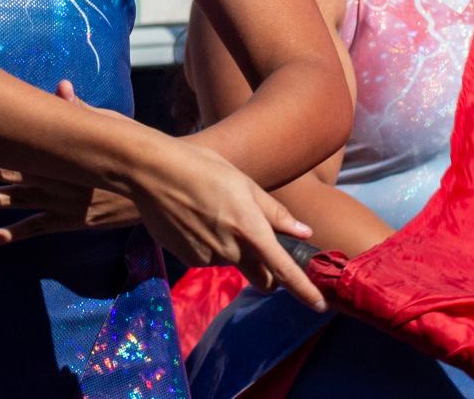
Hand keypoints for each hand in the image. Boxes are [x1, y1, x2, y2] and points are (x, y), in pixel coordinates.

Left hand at [0, 83, 139, 245]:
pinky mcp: (70, 221)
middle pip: (4, 172)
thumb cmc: (128, 149)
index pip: (11, 145)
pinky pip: (36, 228)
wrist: (153, 184)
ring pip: (13, 201)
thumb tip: (61, 87)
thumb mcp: (105, 125)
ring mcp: (59, 200)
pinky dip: (12, 234)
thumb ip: (78, 110)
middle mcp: (52, 174)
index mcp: (56, 149)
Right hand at [122, 121, 324, 310]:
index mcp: (250, 229)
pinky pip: (209, 259)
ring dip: (232, 250)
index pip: (284, 269)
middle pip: (261, 278)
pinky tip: (196, 220)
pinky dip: (209, 246)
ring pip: (232, 263)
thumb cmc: (203, 168)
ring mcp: (207, 257)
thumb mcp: (244, 183)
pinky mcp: (188, 258)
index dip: (304, 290)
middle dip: (267, 271)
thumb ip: (275, 213)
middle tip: (259, 243)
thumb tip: (303, 233)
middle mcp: (231, 250)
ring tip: (215, 214)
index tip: (320, 305)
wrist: (153, 172)